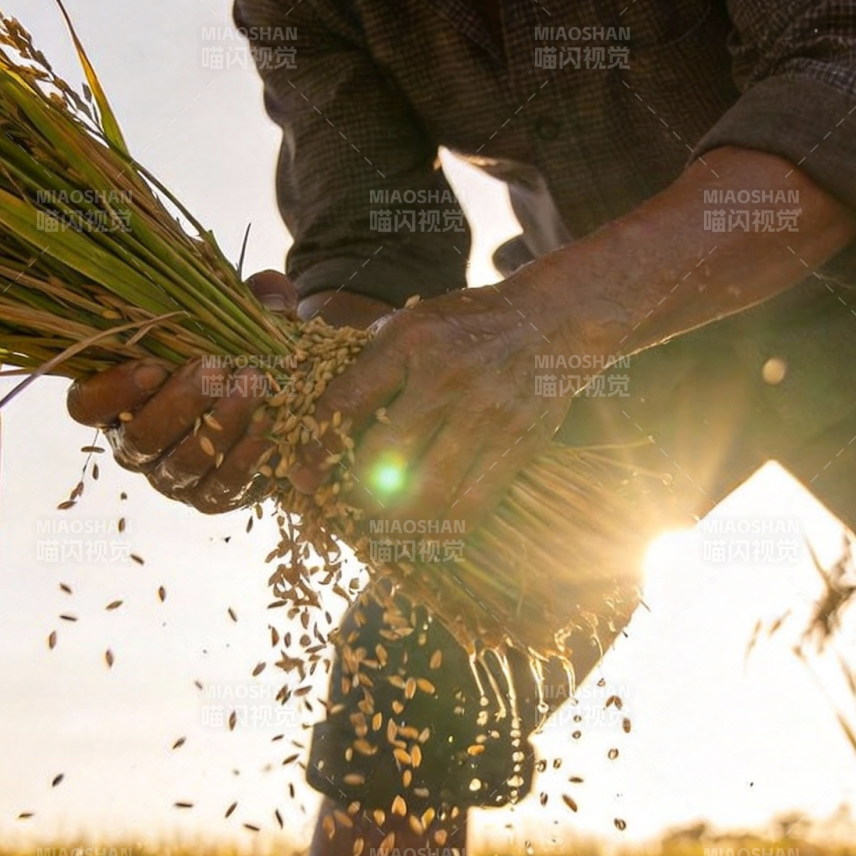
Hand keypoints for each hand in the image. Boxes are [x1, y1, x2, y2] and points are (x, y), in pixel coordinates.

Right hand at [64, 272, 383, 513]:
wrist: (271, 404)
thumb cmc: (234, 352)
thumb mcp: (236, 318)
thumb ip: (246, 298)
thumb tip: (269, 288)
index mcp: (118, 399)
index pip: (85, 405)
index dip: (110, 391)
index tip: (150, 367)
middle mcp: (135, 444)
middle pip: (138, 439)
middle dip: (178, 402)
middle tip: (215, 367)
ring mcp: (170, 477)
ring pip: (180, 465)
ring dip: (218, 425)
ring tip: (252, 387)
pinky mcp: (207, 498)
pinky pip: (218, 489)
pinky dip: (244, 460)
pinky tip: (267, 427)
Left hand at [288, 281, 584, 528]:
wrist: (552, 320)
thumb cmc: (470, 324)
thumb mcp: (415, 322)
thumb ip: (373, 362)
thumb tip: (320, 410)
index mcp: (409, 343)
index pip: (347, 402)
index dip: (316, 449)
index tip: (302, 479)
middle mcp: (446, 379)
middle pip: (383, 458)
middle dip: (355, 493)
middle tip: (345, 507)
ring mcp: (485, 414)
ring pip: (428, 492)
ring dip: (397, 521)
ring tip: (384, 528)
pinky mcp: (517, 442)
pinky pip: (474, 503)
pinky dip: (446, 528)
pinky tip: (429, 535)